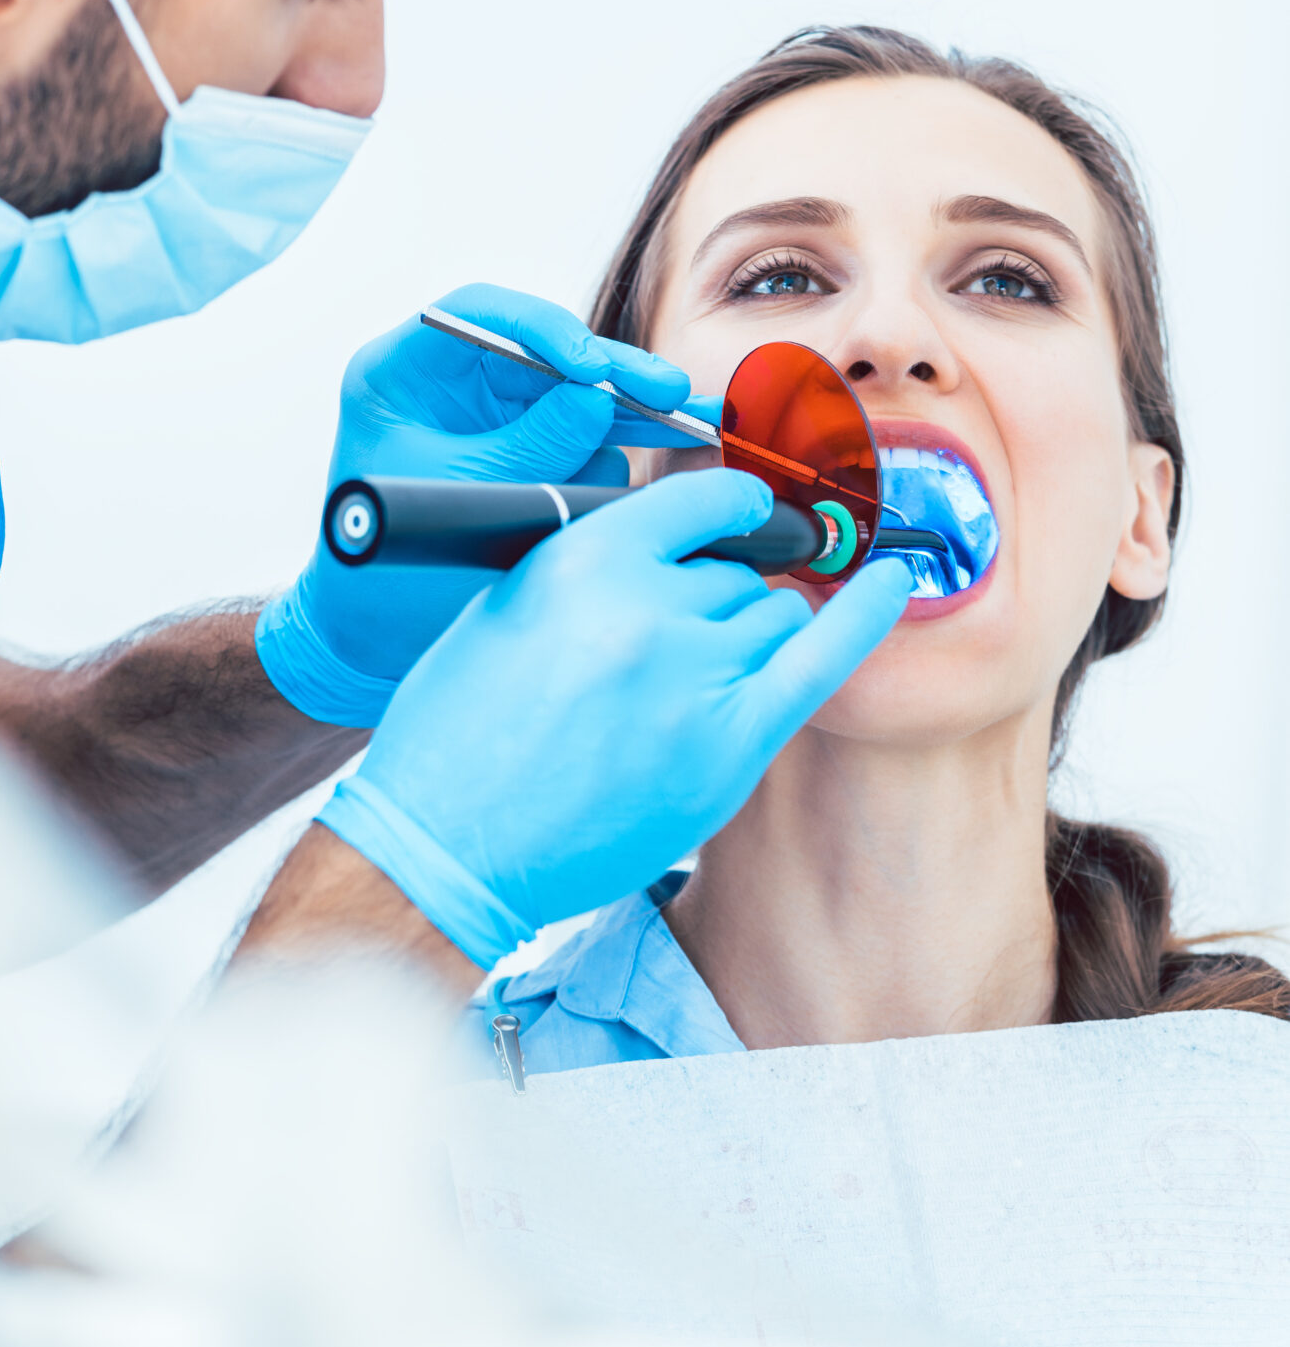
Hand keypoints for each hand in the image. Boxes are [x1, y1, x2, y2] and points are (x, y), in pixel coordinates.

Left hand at [256, 283, 715, 723]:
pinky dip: (616, 450)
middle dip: (610, 372)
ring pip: (571, 392)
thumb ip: (529, 446)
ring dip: (630, 409)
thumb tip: (595, 399)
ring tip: (686, 423)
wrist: (372, 633)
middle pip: (541, 351)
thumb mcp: (460, 496)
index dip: (543, 329)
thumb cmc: (381, 568)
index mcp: (401, 373)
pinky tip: (660, 456)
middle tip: (666, 391)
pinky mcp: (524, 452)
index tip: (592, 367)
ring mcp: (489, 417)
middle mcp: (447, 383)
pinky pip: (579, 437)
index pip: (478, 313)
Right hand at [319, 468, 913, 962]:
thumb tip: (685, 543)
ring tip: (699, 677)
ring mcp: (695, 681)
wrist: (448, 845)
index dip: (727, 509)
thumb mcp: (513, 605)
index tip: (741, 516)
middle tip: (675, 646)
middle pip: (737, 573)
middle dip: (718, 596)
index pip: (698, 502)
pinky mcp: (729, 748)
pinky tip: (899, 581)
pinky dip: (865, 616)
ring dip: (753, 633)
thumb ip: (599, 565)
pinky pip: (823, 661)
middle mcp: (647, 610)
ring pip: (774, 616)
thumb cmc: (460, 732)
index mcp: (581, 561)